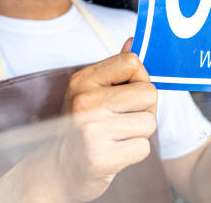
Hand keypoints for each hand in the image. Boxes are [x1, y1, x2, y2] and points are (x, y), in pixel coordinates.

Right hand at [52, 38, 157, 201]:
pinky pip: (143, 147)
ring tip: (118, 136)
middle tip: (123, 119)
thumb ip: (115, 69)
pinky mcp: (100, 157)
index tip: (127, 92)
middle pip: (148, 92)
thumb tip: (133, 40)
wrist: (60, 170)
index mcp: (82, 80)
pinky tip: (116, 152)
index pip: (131, 61)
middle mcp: (84, 102)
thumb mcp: (91, 92)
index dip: (139, 78)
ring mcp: (91, 130)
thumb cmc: (83, 126)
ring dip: (140, 132)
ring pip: (149, 122)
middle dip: (144, 109)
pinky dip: (135, 152)